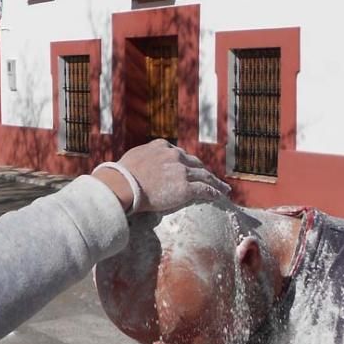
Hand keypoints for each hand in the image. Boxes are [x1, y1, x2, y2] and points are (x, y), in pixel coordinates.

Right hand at [115, 139, 229, 213]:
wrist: (122, 185)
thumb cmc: (120, 175)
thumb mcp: (133, 158)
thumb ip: (142, 158)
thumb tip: (138, 166)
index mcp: (162, 146)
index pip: (179, 153)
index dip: (187, 161)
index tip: (190, 166)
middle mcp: (174, 156)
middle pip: (195, 162)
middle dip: (203, 170)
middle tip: (209, 177)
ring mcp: (181, 171)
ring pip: (204, 175)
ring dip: (215, 182)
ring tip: (224, 188)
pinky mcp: (185, 187)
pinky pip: (205, 190)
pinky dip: (215, 192)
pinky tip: (220, 196)